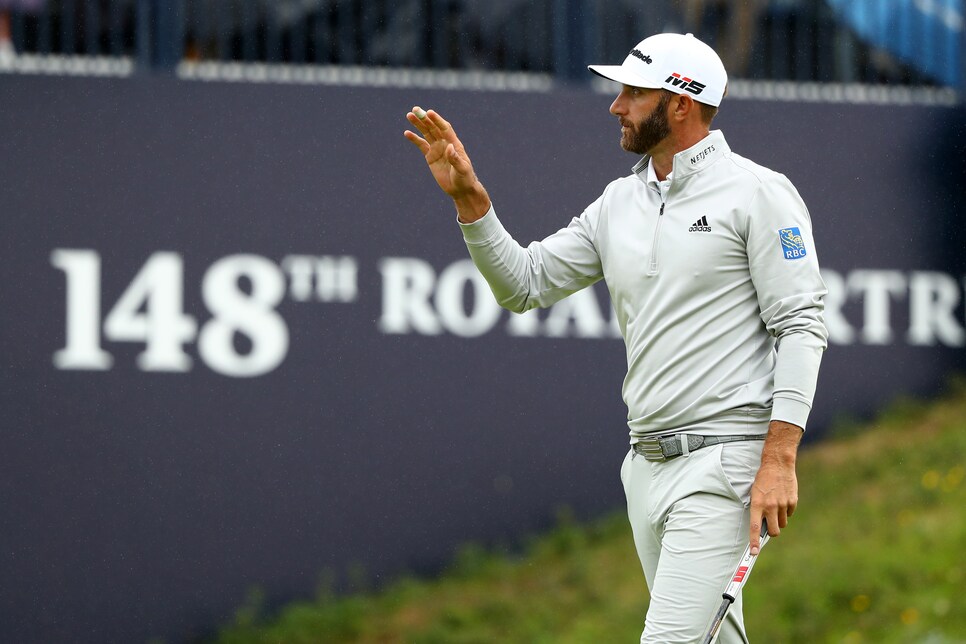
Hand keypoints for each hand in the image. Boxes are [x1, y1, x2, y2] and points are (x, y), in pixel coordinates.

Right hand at [404, 106, 489, 221]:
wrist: (460, 189)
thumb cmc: (465, 178)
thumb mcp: (462, 169)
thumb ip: (455, 158)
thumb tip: (449, 147)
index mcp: (454, 143)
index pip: (445, 128)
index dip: (437, 120)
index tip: (428, 112)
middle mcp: (445, 143)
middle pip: (433, 127)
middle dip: (424, 119)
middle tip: (415, 110)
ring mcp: (437, 149)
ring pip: (426, 133)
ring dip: (418, 124)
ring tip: (409, 116)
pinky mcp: (430, 156)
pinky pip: (421, 145)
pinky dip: (414, 139)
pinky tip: (407, 133)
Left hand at [749, 420, 802, 554]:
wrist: (778, 464)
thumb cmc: (763, 479)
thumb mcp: (755, 493)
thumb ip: (758, 509)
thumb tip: (760, 527)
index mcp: (757, 504)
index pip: (754, 527)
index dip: (754, 542)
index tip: (753, 553)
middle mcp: (770, 506)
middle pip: (774, 531)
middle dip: (772, 531)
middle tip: (770, 525)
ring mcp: (782, 504)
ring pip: (783, 523)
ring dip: (779, 519)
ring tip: (775, 506)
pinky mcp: (792, 501)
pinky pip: (790, 514)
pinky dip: (786, 511)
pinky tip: (783, 499)